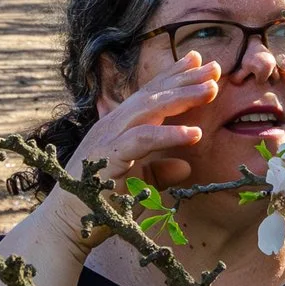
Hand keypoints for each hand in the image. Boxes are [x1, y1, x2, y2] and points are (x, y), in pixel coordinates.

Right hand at [29, 54, 217, 254]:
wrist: (69, 224)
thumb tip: (185, 166)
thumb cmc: (101, 202)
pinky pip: (143, 139)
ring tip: (212, 90)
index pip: (149, 94)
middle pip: (153, 94)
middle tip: (216, 68)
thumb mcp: (138, 183)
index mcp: (119, 126)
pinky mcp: (110, 156)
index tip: (199, 61)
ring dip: (182, 97)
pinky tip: (195, 134)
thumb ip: (160, 171)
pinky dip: (170, 134)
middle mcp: (114, 124)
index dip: (173, 76)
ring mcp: (110, 137)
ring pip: (150, 108)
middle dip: (185, 79)